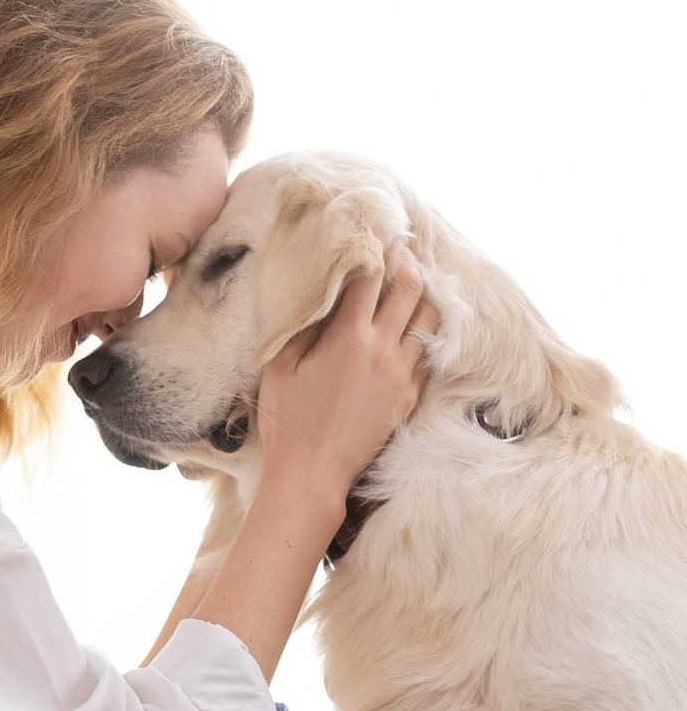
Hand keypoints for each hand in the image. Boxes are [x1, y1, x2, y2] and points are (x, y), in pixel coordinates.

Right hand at [257, 245, 439, 508]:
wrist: (312, 473)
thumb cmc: (287, 419)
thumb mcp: (280, 366)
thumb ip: (301, 325)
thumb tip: (317, 295)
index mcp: (349, 338)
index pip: (370, 279)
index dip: (373, 252)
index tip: (372, 237)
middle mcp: (384, 351)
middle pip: (410, 291)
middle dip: (406, 265)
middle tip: (400, 251)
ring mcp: (402, 376)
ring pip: (430, 322)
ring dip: (422, 298)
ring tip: (412, 287)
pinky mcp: (409, 399)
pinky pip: (428, 356)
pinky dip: (424, 336)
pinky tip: (413, 331)